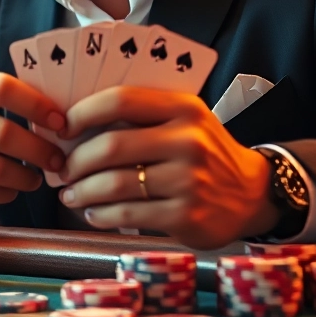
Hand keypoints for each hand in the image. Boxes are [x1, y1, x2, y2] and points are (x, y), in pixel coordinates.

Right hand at [0, 73, 66, 213]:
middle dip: (38, 149)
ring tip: (36, 179)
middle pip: (1, 133)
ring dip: (25, 176)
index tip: (60, 122)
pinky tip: (12, 189)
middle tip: (58, 160)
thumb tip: (61, 117)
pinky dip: (5, 193)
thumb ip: (8, 102)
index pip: (2, 88)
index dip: (36, 105)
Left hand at [57, 86, 277, 249]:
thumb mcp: (185, 121)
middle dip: (76, 161)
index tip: (63, 127)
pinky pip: (126, 215)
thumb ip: (143, 115)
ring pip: (114, 184)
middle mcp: (188, 141)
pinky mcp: (185, 216)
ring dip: (82, 192)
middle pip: (111, 146)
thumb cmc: (204, 153)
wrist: (252, 194)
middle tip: (63, 170)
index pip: (121, 100)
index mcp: (184, 108)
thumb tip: (75, 123)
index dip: (82, 113)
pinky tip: (94, 213)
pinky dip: (100, 215)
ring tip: (71, 194)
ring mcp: (188, 181)